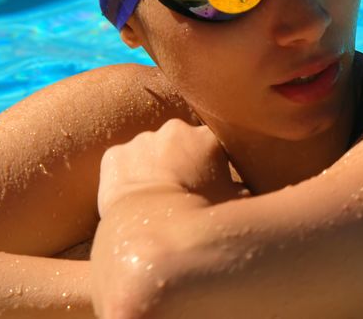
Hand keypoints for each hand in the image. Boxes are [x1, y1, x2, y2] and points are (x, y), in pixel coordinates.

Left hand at [97, 119, 245, 216]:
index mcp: (209, 136)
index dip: (214, 162)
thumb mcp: (238, 202)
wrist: (154, 233)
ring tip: (157, 197)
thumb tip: (248, 189)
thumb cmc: (202, 218)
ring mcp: (141, 141)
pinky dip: (126, 176)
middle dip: (182, 159)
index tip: (212, 180)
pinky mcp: (114, 155)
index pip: (215, 142)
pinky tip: (134, 198)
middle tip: (184, 188)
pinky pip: (122, 163)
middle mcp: (175, 130)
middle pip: (181, 141)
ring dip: (153, 166)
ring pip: (150, 150)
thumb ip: (242, 187)